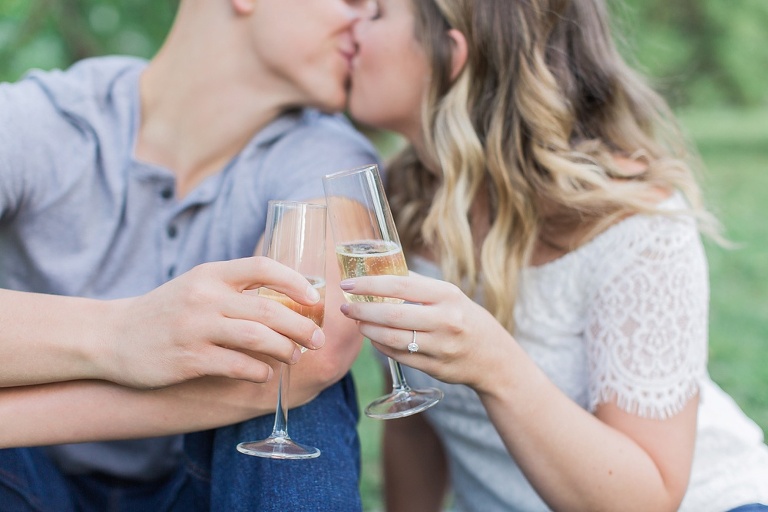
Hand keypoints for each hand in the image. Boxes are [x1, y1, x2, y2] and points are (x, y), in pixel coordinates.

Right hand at [100, 257, 325, 388]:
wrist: (111, 336)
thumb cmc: (166, 311)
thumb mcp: (197, 286)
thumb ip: (235, 288)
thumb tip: (287, 299)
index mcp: (211, 273)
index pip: (263, 267)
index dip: (295, 281)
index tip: (315, 298)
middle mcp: (205, 297)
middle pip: (269, 308)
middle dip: (302, 327)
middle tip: (318, 340)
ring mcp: (195, 328)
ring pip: (257, 337)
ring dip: (286, 350)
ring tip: (295, 357)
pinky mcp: (188, 359)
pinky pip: (236, 365)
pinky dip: (258, 371)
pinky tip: (265, 374)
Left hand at [338, 272, 513, 393]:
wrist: (494, 358)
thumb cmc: (466, 319)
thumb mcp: (451, 296)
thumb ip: (420, 286)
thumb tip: (383, 271)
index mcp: (448, 295)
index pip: (401, 285)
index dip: (370, 284)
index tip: (349, 283)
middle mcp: (446, 320)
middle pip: (393, 314)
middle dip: (363, 309)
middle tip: (345, 306)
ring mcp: (440, 347)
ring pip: (393, 338)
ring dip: (368, 329)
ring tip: (356, 322)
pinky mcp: (435, 368)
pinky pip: (399, 356)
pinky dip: (381, 346)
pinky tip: (373, 338)